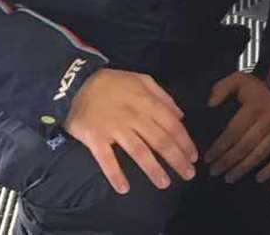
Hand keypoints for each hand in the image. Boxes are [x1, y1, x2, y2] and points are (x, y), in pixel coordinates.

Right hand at [63, 68, 197, 194]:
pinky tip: (124, 188)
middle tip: (188, 174)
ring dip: (153, 169)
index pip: (171, 125)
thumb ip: (163, 96)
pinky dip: (115, 174)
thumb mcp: (142, 80)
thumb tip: (180, 116)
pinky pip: (106, 159)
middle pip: (160, 140)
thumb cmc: (113, 83)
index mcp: (146, 102)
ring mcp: (114, 128)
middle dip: (176, 159)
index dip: (184, 142)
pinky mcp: (95, 138)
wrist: (77, 84)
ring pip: (139, 152)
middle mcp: (133, 116)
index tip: (193, 156)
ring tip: (164, 184)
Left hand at [203, 72, 269, 182]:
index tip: (208, 158)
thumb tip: (211, 104)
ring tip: (229, 178)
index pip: (233, 131)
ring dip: (243, 168)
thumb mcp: (239, 80)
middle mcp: (269, 120)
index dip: (220, 146)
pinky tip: (258, 178)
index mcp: (255, 107)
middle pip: (245, 145)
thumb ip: (222, 88)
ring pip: (260, 153)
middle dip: (228, 161)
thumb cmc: (257, 90)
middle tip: (214, 171)